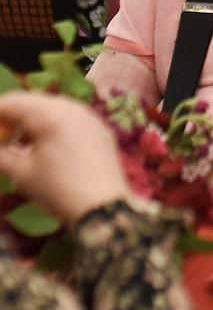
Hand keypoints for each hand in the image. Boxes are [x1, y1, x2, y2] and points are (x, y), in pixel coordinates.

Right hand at [0, 92, 129, 226]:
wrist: (104, 207)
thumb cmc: (57, 190)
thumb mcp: (21, 173)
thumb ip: (1, 154)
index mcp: (50, 114)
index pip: (13, 102)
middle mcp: (71, 107)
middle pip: (34, 102)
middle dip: (13, 118)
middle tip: (2, 139)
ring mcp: (89, 116)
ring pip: (53, 109)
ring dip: (32, 122)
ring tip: (19, 145)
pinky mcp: (100, 128)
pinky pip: (70, 118)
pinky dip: (52, 126)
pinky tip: (45, 147)